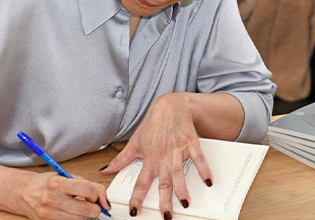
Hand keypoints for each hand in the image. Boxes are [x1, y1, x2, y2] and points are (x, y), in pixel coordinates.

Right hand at [17, 171, 109, 219]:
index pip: (88, 191)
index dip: (96, 194)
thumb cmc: (45, 183)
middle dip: (95, 209)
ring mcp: (48, 214)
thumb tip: (105, 201)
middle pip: (85, 210)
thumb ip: (87, 185)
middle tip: (92, 205)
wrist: (23, 193)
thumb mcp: (66, 177)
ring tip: (80, 209)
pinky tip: (71, 214)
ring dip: (85, 216)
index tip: (94, 196)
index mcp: (57, 183)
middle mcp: (51, 199)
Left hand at [101, 93, 212, 218]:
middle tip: (167, 216)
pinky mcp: (190, 143)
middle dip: (164, 201)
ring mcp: (177, 150)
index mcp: (148, 158)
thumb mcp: (135, 142)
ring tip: (185, 203)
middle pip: (163, 183)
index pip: (141, 182)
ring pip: (179, 173)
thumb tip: (105, 170)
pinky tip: (208, 181)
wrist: (170, 106)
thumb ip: (121, 160)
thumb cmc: (153, 124)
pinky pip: (198, 158)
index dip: (136, 198)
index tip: (134, 211)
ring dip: (182, 189)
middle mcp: (162, 157)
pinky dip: (204, 170)